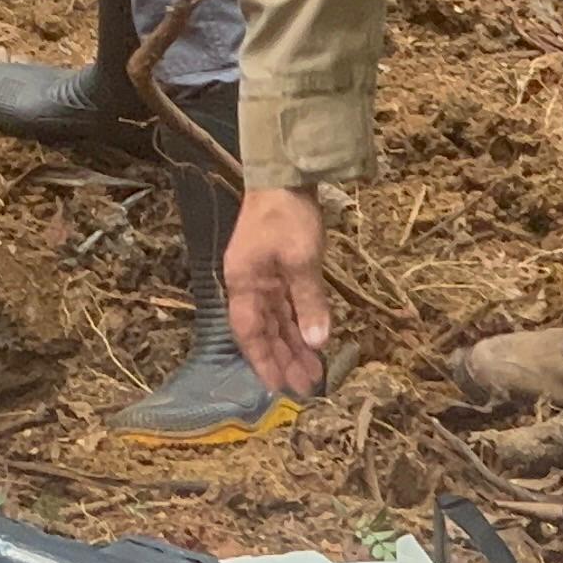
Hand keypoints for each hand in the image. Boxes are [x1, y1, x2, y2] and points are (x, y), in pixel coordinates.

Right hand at [224, 186, 335, 397]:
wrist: (283, 174)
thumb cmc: (287, 216)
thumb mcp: (301, 259)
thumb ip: (308, 302)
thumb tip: (317, 343)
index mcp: (244, 284)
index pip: (251, 334)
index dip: (264, 362)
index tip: (281, 387)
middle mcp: (249, 284)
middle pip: (264, 331)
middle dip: (284, 359)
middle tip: (306, 386)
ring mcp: (262, 275)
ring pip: (276, 320)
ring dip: (293, 344)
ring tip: (313, 371)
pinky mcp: (277, 267)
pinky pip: (285, 304)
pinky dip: (297, 322)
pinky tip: (312, 338)